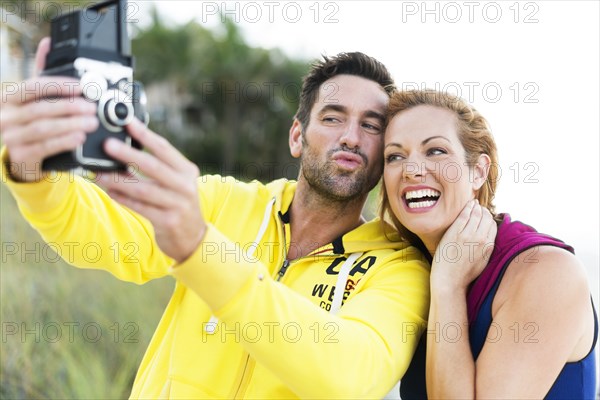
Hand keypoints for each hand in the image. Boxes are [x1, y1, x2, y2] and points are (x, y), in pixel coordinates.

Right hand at [0, 37, 98, 181]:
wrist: (21, 155)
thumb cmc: (30, 121)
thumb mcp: (34, 96)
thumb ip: (42, 73)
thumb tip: (48, 43)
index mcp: (9, 98)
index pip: (34, 87)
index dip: (59, 85)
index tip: (81, 87)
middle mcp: (6, 116)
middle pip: (40, 109)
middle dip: (70, 107)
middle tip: (91, 107)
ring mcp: (11, 137)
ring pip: (44, 128)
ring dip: (71, 124)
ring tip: (91, 122)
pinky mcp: (21, 155)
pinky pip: (45, 147)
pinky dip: (65, 141)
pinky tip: (79, 137)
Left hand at [96, 119, 206, 262]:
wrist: (192, 238)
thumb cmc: (178, 204)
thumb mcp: (176, 182)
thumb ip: (157, 167)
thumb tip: (124, 149)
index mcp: (187, 171)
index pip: (164, 148)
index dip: (145, 134)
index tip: (128, 121)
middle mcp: (185, 186)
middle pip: (153, 166)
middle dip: (128, 154)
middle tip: (108, 145)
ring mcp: (178, 204)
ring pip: (143, 189)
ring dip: (118, 180)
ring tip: (99, 173)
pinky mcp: (168, 221)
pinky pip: (140, 207)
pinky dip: (123, 198)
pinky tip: (109, 191)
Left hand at [431, 200, 496, 291]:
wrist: (449, 281)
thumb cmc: (464, 274)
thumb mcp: (483, 262)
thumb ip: (487, 248)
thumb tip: (489, 238)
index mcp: (488, 246)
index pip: (493, 225)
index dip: (490, 218)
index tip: (485, 215)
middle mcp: (480, 239)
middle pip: (486, 218)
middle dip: (484, 211)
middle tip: (479, 208)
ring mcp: (467, 235)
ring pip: (476, 214)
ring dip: (476, 207)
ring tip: (474, 205)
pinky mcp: (455, 233)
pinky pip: (464, 215)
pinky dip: (467, 208)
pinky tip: (468, 205)